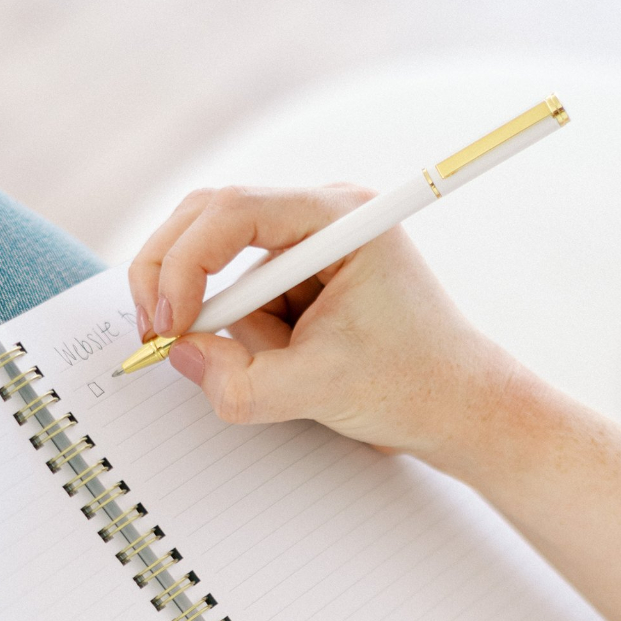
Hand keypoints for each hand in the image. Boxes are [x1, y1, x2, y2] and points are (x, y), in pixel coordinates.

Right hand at [128, 184, 521, 471]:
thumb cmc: (416, 387)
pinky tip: (300, 366)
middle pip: (210, 220)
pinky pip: (244, 307)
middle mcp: (322, 217)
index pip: (233, 211)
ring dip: (238, 331)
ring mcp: (309, 248)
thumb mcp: (320, 391)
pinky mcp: (301, 283)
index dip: (186, 264)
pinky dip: (251, 342)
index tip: (170, 323)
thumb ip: (240, 381)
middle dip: (179, 281)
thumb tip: (179, 354)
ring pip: (226, 279)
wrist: (459, 409)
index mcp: (341, 217)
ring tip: (294, 370)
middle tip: (161, 336)